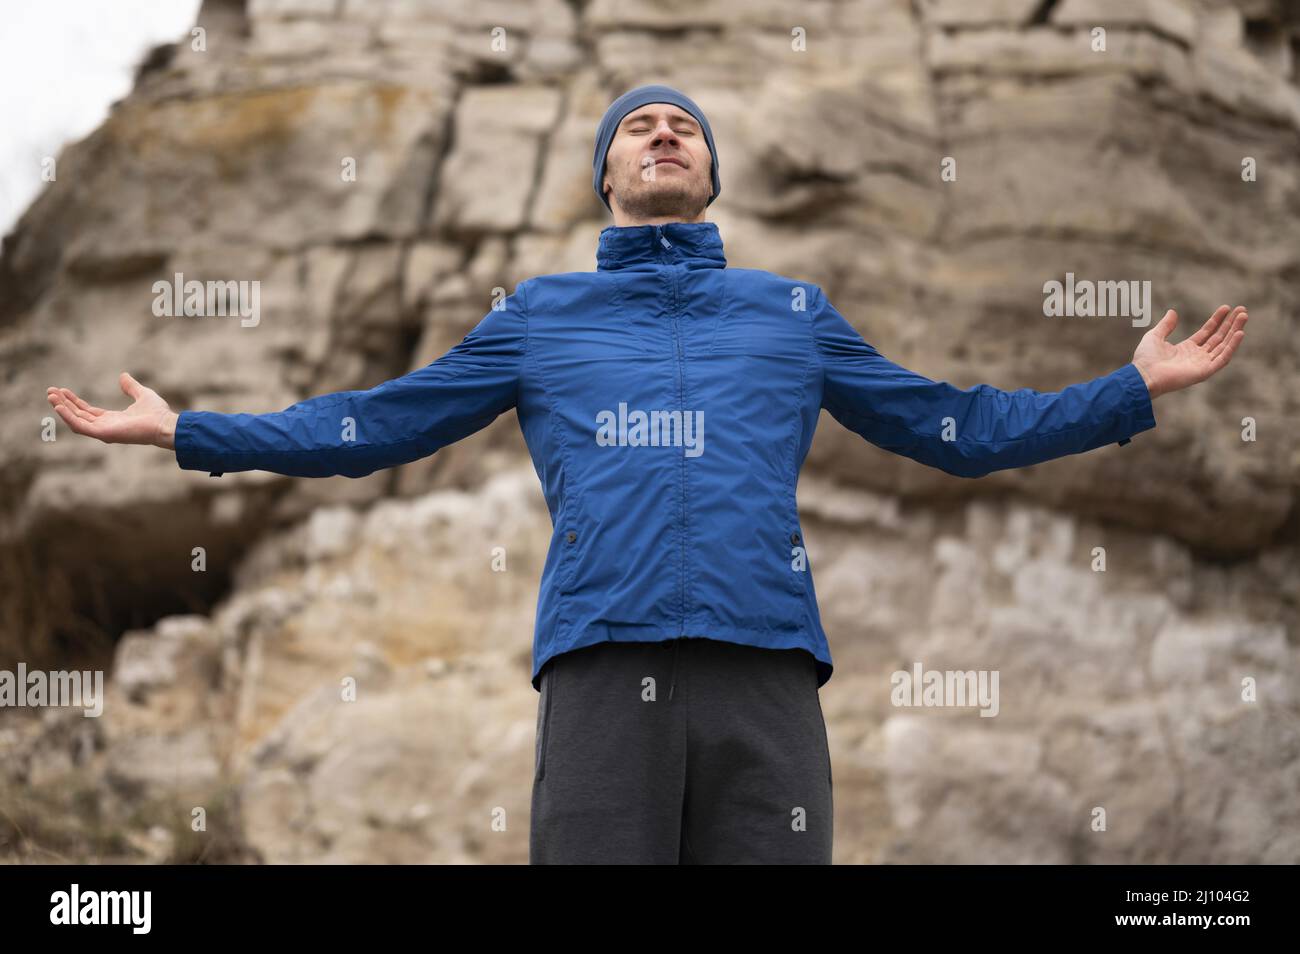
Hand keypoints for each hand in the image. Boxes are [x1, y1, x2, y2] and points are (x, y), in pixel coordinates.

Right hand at [46, 372, 177, 448]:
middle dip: (63, 403)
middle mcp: (106, 426)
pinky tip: (59, 406)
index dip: (74, 401)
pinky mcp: (104, 433)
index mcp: (112, 419)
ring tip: (51, 396)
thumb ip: (131, 387)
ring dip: (62, 409)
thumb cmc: (157, 413)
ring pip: (76, 420)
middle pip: (79, 415)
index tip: (61, 390)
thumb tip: (123, 376)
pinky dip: (69, 417)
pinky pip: (81, 426)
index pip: (87, 411)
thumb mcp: (141, 394)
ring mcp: (104, 431)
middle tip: (50, 391)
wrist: (165, 423)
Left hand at [1131, 305, 1247, 399]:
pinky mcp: (1204, 372)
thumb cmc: (1146, 359)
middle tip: (1242, 310)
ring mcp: (1202, 364)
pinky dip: (1232, 346)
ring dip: (1235, 331)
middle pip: (1219, 338)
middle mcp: (1197, 356)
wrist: (1144, 375)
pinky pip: (1222, 358)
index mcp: (1186, 349)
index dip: (1217, 320)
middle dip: (1231, 324)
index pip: (1207, 332)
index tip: (1226, 308)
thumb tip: (1173, 312)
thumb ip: (1165, 325)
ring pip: (1224, 345)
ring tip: (1244, 316)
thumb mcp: (1154, 336)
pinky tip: (1239, 333)